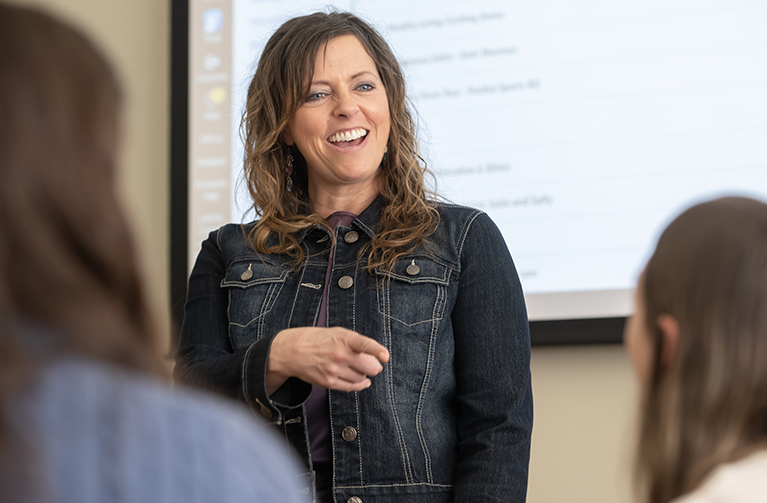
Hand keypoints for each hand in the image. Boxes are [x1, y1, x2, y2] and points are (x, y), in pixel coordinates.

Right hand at [266, 326, 389, 393]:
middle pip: (369, 367)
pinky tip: (363, 382)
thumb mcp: (337, 332)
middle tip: (373, 364)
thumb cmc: (318, 339)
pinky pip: (351, 387)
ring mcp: (334, 370)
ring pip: (362, 378)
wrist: (292, 351)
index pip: (363, 344)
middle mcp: (340, 355)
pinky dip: (360, 385)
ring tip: (357, 368)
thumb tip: (375, 359)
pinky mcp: (329, 382)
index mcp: (344, 339)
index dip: (376, 350)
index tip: (385, 356)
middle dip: (374, 366)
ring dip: (363, 375)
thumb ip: (356, 343)